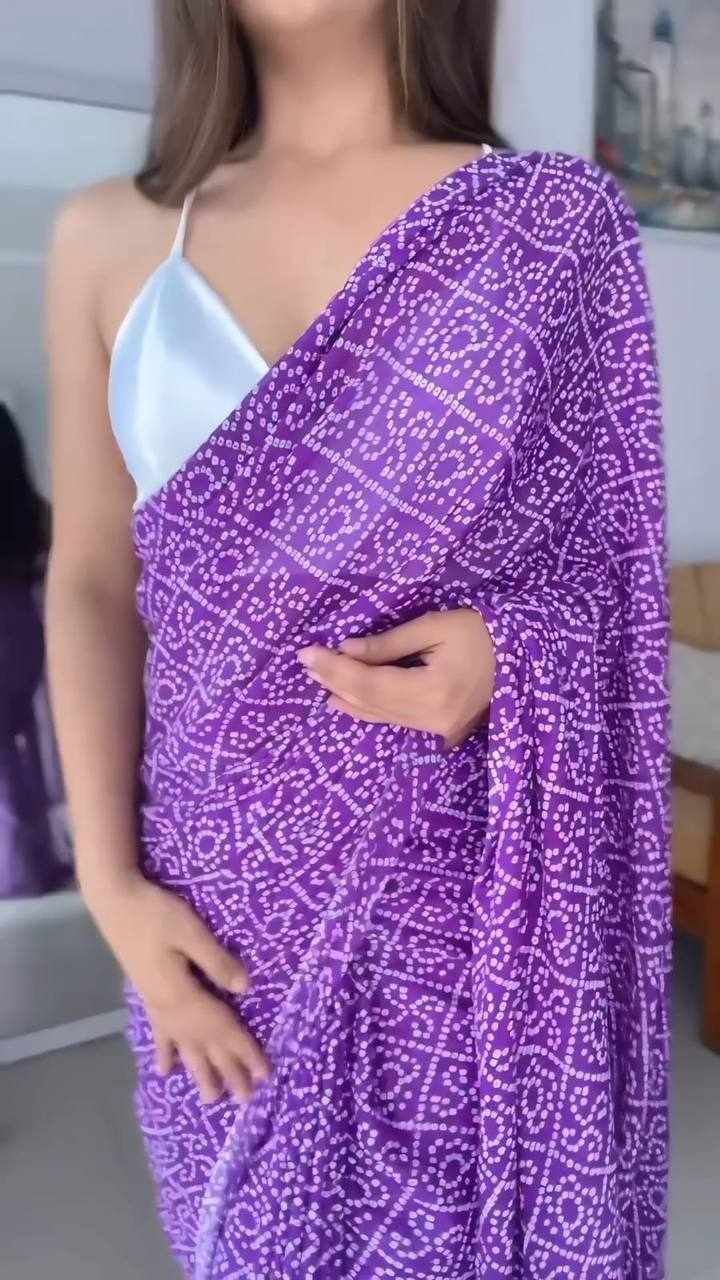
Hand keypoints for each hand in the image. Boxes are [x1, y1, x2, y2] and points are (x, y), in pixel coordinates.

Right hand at [83, 870, 271, 1104]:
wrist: (115, 903)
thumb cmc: (155, 913)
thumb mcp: (190, 932)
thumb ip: (217, 961)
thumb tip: (245, 990)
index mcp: (182, 996)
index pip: (221, 1030)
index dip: (244, 1051)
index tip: (264, 1074)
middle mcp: (168, 1009)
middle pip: (204, 1046)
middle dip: (227, 1070)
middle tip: (246, 1099)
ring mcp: (155, 1004)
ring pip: (182, 1046)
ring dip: (199, 1071)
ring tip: (212, 1098)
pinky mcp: (147, 994)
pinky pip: (159, 1032)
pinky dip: (164, 1052)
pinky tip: (164, 1069)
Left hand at [297, 608, 494, 749]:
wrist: (527, 657)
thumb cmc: (484, 633)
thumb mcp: (435, 626)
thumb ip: (389, 643)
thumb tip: (346, 650)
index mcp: (434, 690)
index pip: (370, 684)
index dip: (335, 669)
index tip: (307, 653)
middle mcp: (434, 718)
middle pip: (371, 703)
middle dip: (335, 682)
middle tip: (305, 663)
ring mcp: (439, 729)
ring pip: (381, 716)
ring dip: (347, 698)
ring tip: (318, 681)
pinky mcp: (441, 731)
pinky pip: (396, 720)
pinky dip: (369, 708)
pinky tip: (345, 700)